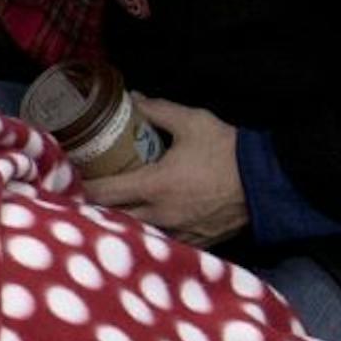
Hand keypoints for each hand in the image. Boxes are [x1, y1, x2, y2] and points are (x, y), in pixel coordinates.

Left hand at [78, 94, 246, 248]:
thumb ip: (157, 109)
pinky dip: (149, 235)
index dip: (81, 188)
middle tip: (82, 196)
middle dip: (94, 209)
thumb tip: (133, 98)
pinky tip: (143, 225)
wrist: (271, 181)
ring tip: (108, 211)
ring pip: (137, 235)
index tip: (69, 180)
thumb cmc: (229, 150)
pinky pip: (163, 243)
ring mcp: (180, 233)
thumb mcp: (192, 121)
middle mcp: (161, 215)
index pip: (103, 194)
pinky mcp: (197, 243)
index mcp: (154, 186)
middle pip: (113, 219)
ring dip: (121, 225)